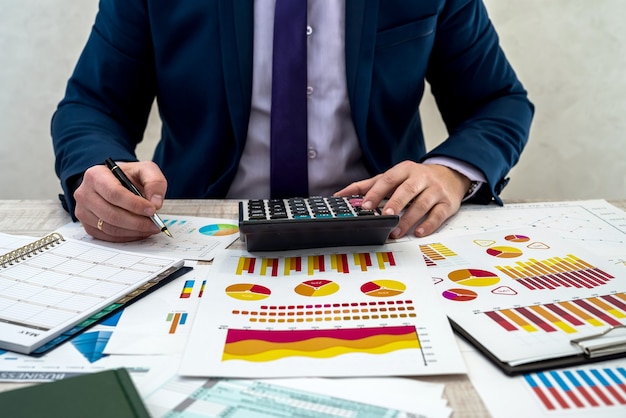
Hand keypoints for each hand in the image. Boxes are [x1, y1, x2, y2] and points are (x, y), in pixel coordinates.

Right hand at [73, 161, 167, 241]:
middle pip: (111, 214)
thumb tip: (156, 203)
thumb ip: (154, 181)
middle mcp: (84, 193)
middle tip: (155, 224)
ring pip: (110, 228)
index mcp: (96, 175)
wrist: (116, 183)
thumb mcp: (145, 170)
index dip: (134, 204)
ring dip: (134, 231)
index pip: (114, 193)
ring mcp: (83, 212)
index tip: (152, 210)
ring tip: (150, 228)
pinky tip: (140, 232)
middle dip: (137, 222)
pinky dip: (127, 237)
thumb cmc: (128, 176)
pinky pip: (108, 236)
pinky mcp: (88, 226)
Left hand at [335, 161, 470, 237]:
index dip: (376, 192)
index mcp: (404, 170)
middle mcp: (421, 178)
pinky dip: (428, 225)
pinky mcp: (447, 204)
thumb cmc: (415, 179)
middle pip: (407, 190)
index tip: (365, 205)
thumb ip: (368, 186)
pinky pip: (438, 215)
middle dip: (395, 203)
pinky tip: (418, 232)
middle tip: (385, 216)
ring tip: (396, 232)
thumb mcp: (393, 177)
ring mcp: (435, 190)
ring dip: (408, 219)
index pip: (388, 179)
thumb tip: (341, 195)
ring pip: (422, 204)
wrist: (450, 175)